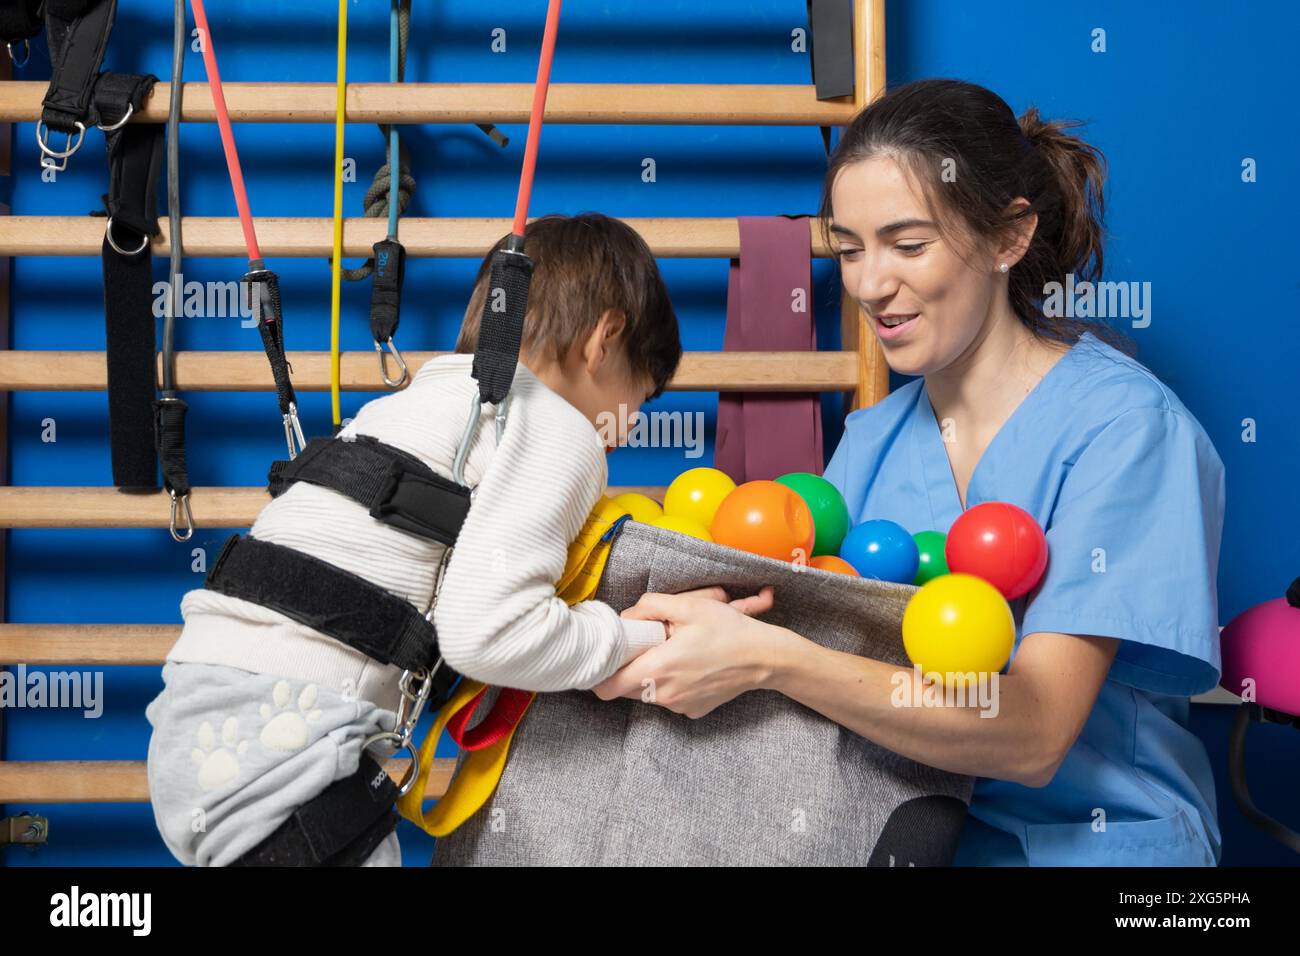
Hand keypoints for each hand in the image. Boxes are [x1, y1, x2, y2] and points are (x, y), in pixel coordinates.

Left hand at [596, 585, 783, 718]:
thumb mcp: (688, 605)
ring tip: (674, 653)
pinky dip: (672, 684)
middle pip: (625, 688)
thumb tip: (626, 617)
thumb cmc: (728, 630)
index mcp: (658, 668)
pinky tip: (691, 666)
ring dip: (652, 674)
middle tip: (646, 647)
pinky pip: (670, 698)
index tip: (610, 657)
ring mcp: (679, 706)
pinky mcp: (692, 711)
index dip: (601, 672)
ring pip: (647, 692)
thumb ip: (649, 606)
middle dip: (629, 668)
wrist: (764, 658)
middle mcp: (664, 694)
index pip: (606, 687)